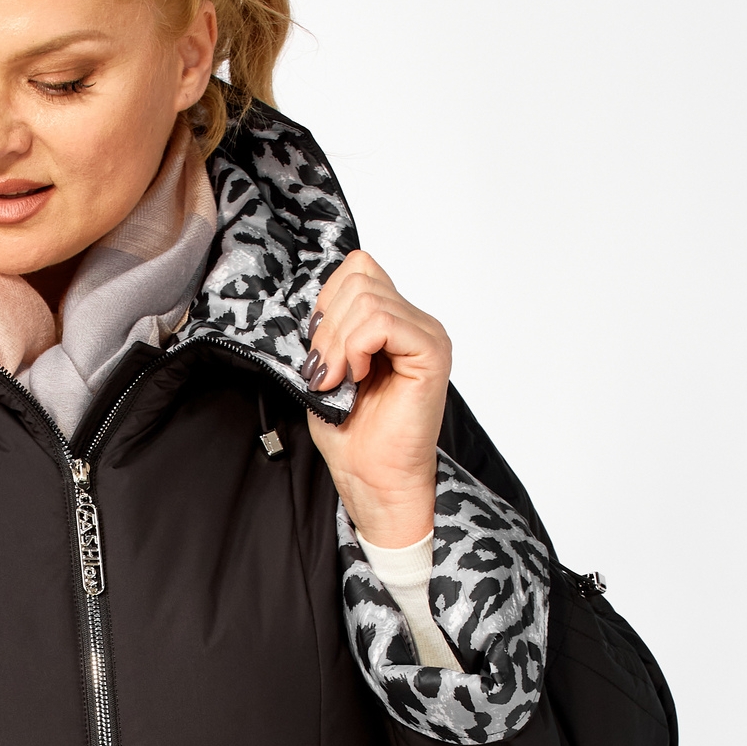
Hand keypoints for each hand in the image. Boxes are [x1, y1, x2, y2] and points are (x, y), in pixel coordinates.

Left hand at [303, 250, 450, 546]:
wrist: (371, 477)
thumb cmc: (351, 432)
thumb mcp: (325, 366)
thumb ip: (328, 327)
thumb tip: (314, 302)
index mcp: (393, 320)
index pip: (357, 268)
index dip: (327, 303)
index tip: (320, 352)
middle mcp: (415, 321)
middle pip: (359, 277)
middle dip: (326, 326)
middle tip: (324, 372)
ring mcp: (427, 334)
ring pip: (366, 298)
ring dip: (337, 341)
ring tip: (338, 379)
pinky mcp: (431, 351)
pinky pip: (381, 321)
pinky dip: (355, 347)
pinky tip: (355, 376)